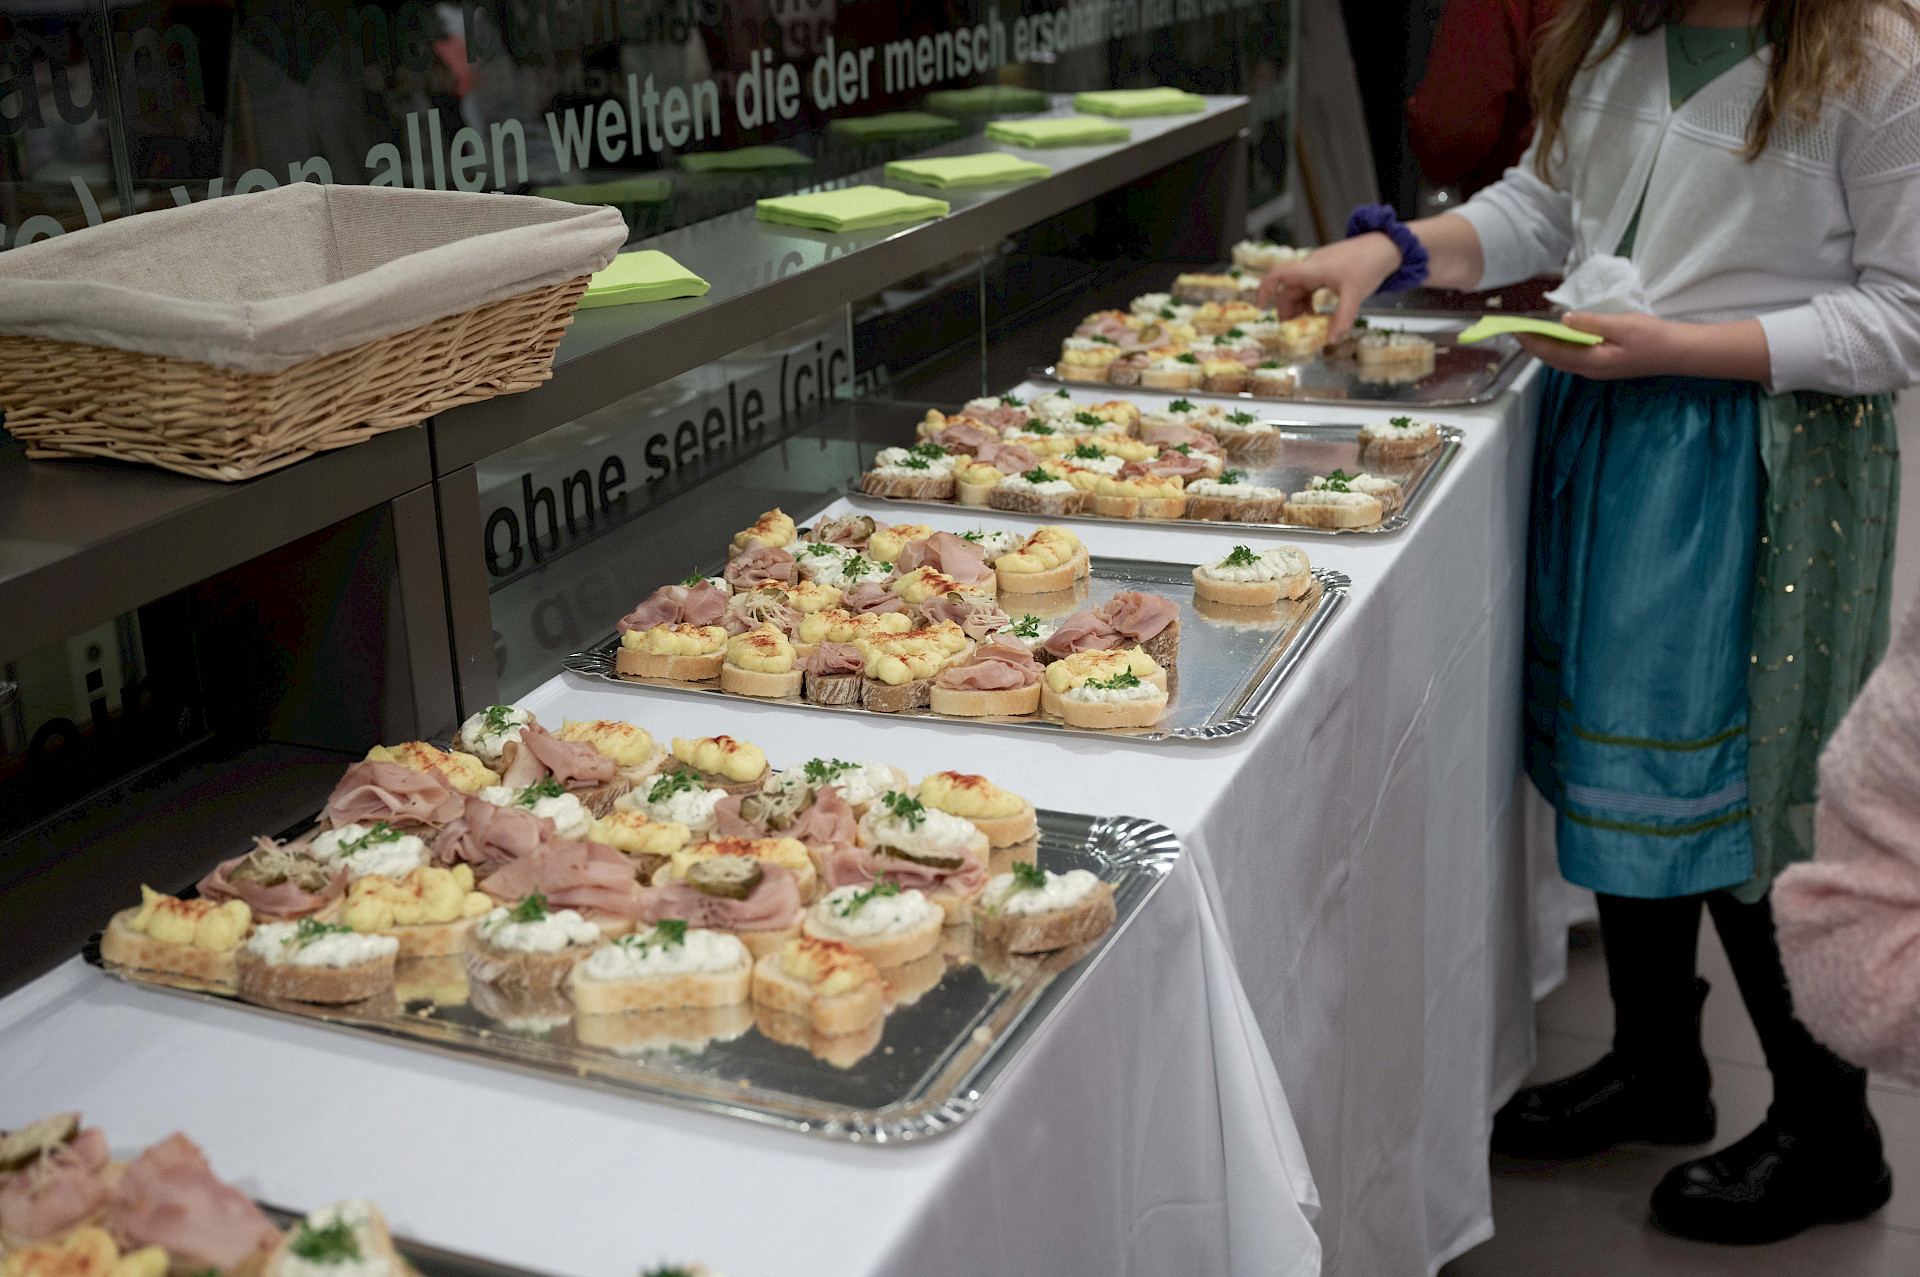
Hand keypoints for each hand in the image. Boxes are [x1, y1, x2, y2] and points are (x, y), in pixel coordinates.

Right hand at [1257, 233, 1401, 340]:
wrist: (1385, 247)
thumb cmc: (1369, 263)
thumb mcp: (1355, 294)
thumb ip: (1342, 317)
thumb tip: (1331, 339)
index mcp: (1312, 269)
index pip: (1279, 276)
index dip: (1265, 290)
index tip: (1260, 308)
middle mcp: (1311, 267)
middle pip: (1288, 290)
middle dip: (1287, 311)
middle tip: (1291, 331)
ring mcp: (1318, 269)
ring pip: (1299, 290)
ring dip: (1298, 308)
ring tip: (1305, 325)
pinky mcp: (1326, 271)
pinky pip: (1309, 288)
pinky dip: (1309, 302)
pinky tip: (1317, 314)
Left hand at [1509, 310, 1774, 381]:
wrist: (1678, 351)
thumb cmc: (1653, 338)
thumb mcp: (1622, 325)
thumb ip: (1591, 323)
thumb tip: (1563, 321)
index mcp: (1592, 362)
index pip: (1552, 352)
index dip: (1531, 341)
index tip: (1514, 329)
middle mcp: (1589, 369)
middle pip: (1553, 358)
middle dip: (1533, 344)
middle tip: (1516, 328)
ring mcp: (1596, 368)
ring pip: (1562, 358)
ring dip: (1545, 345)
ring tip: (1530, 330)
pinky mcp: (1603, 363)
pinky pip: (1573, 355)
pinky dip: (1560, 345)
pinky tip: (1557, 334)